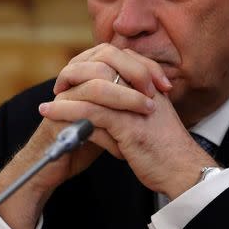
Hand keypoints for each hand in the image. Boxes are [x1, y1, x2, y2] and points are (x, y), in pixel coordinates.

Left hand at [41, 48, 216, 198]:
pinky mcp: (128, 125)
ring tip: (45, 107)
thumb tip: (101, 100)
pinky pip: (90, 113)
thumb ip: (128, 102)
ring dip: (64, 97)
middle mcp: (141, 88)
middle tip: (58, 87)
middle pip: (101, 65)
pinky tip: (53, 116)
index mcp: (148, 82)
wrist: (182, 169)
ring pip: (92, 88)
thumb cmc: (164, 146)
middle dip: (74, 73)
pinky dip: (67, 112)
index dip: (90, 63)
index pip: (114, 58)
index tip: (72, 76)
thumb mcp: (146, 116)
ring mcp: (135, 105)